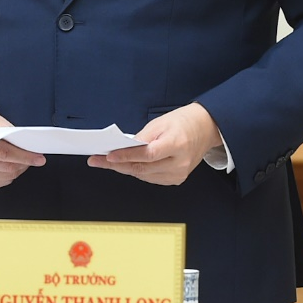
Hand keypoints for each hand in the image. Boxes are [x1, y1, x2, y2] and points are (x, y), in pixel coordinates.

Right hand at [0, 108, 44, 188]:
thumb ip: (10, 131)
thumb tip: (28, 144)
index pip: (3, 154)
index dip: (23, 157)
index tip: (38, 158)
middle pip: (6, 168)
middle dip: (24, 164)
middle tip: (33, 158)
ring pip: (5, 177)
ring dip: (18, 170)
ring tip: (21, 160)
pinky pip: (0, 183)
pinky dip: (9, 176)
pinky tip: (9, 165)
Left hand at [87, 102, 222, 185]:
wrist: (205, 129)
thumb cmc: (182, 122)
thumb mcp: (160, 123)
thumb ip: (141, 138)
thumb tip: (122, 148)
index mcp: (177, 144)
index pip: (147, 154)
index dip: (126, 156)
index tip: (109, 156)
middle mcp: (179, 163)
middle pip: (143, 168)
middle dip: (117, 165)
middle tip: (97, 160)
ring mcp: (179, 174)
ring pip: (144, 176)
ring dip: (124, 169)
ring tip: (106, 162)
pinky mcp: (177, 179)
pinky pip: (151, 179)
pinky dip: (137, 172)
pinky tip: (126, 165)